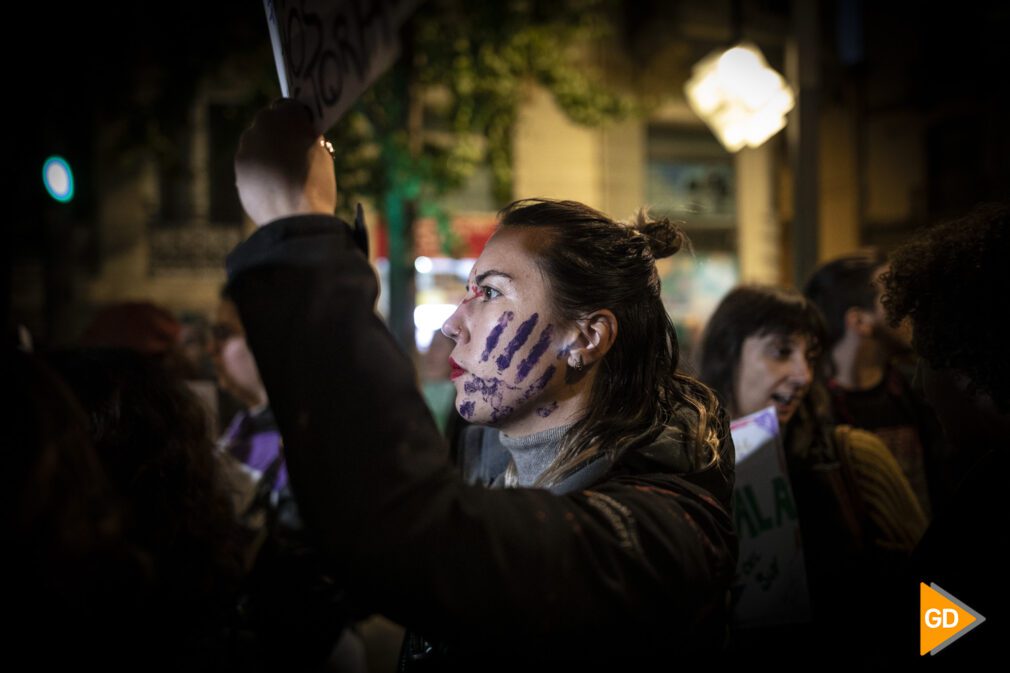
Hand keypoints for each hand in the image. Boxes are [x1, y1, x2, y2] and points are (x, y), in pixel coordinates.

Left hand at [234, 99, 337, 226]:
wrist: (295, 217)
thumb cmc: (316, 183)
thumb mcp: (323, 154)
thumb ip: (308, 138)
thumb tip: (301, 137)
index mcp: (286, 114)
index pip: (290, 107)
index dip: (297, 119)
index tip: (304, 131)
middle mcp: (261, 125)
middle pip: (269, 124)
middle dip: (279, 135)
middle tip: (294, 153)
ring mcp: (246, 147)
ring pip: (258, 144)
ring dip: (268, 153)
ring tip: (285, 174)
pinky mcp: (239, 168)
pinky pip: (252, 164)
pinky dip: (260, 171)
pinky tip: (274, 187)